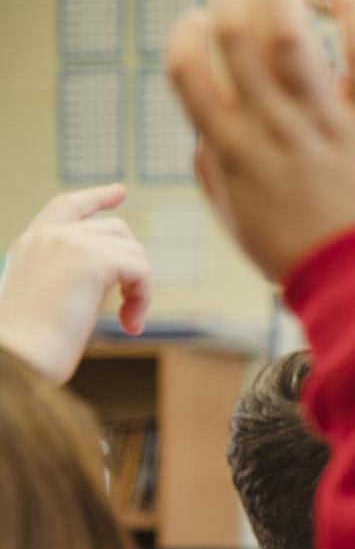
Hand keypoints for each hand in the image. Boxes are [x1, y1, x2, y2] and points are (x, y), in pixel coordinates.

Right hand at [0, 185, 151, 382]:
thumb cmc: (32, 343)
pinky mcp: (92, 259)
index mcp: (31, 244)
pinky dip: (144, 298)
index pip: (67, 206)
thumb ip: (74, 273)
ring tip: (127, 321)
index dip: (97, 197)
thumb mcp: (50, 296)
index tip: (120, 191)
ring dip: (140, 289)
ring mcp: (69, 243)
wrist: (17, 356)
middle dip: (132, 267)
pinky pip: (140, 271)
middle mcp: (48, 236)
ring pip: (133, 252)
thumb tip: (117, 269)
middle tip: (129, 309)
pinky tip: (130, 324)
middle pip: (116, 231)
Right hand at [166, 0, 354, 281]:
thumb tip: (200, 126)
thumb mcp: (238, 222)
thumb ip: (213, 170)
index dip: (188, 34)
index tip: (201, 18)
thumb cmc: (302, 255)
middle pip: (237, 39)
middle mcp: (273, 130)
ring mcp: (326, 125)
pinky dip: (352, 11)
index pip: (188, 71)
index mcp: (231, 151)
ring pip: (291, 36)